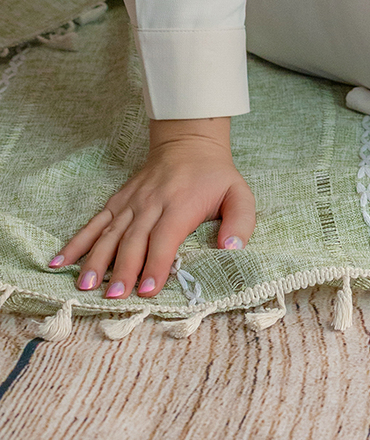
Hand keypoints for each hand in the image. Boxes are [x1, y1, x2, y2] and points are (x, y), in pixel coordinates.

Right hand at [50, 117, 253, 298]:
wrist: (189, 141)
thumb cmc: (215, 176)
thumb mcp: (239, 193)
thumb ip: (240, 221)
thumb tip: (232, 249)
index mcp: (180, 204)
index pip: (165, 238)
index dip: (156, 264)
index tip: (147, 290)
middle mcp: (151, 204)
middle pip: (133, 240)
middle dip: (122, 270)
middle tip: (113, 297)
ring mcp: (131, 202)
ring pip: (109, 233)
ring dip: (95, 260)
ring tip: (84, 286)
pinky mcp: (118, 202)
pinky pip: (95, 223)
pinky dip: (77, 242)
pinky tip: (59, 262)